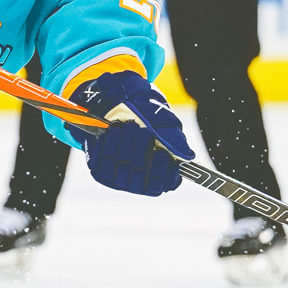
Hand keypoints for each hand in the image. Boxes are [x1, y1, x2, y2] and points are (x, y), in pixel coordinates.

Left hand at [66, 71, 192, 196]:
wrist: (118, 103)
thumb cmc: (147, 116)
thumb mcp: (164, 124)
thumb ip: (175, 141)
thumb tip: (187, 156)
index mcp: (159, 173)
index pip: (162, 185)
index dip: (162, 172)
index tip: (162, 154)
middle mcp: (139, 180)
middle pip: (141, 178)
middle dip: (142, 151)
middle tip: (144, 131)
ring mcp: (119, 178)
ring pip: (123, 170)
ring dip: (126, 145)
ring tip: (129, 126)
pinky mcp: (101, 171)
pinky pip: (104, 164)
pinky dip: (111, 144)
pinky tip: (114, 130)